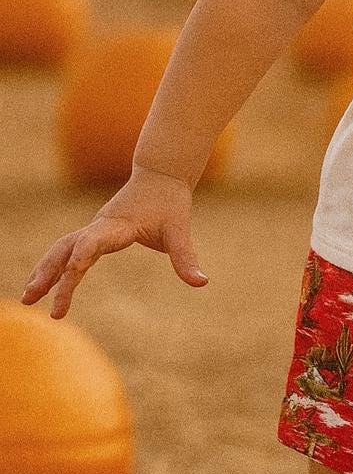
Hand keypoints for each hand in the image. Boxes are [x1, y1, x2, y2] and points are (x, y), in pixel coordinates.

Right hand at [21, 170, 207, 319]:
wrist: (160, 174)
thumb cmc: (169, 202)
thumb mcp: (179, 230)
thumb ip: (186, 257)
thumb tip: (202, 283)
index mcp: (117, 226)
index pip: (92, 244)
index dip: (80, 259)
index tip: (70, 278)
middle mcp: (99, 226)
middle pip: (66, 249)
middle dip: (49, 273)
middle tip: (32, 299)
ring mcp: (93, 229)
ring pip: (60, 249)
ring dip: (44, 271)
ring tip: (29, 298)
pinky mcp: (94, 232)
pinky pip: (67, 249)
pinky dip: (54, 266)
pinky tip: (44, 284)